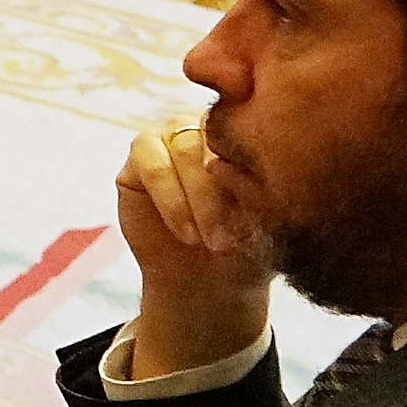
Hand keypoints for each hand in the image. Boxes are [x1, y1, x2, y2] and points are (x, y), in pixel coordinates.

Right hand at [116, 114, 276, 377]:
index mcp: (244, 132)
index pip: (252, 129)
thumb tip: (243, 169)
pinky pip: (153, 167)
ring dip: (199, 199)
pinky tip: (187, 233)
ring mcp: (169, 136)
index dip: (257, 171)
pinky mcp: (140, 156)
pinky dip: (172, 202)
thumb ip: (259, 186)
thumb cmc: (246, 245)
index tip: (266, 214)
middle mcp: (206, 127)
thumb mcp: (265, 217)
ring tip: (212, 241)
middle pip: (216, 141)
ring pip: (184, 150)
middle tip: (230, 240)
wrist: (208, 279)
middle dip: (223, 194)